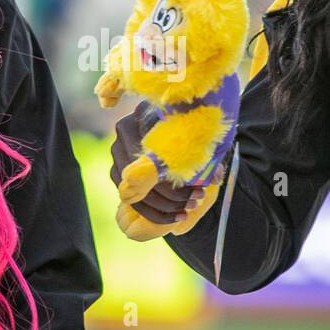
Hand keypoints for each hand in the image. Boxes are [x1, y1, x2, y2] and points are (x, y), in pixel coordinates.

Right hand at [110, 100, 205, 225]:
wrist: (172, 133)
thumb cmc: (189, 132)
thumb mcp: (201, 137)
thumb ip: (210, 155)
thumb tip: (214, 177)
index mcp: (145, 113)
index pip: (156, 150)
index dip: (178, 176)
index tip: (200, 189)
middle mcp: (125, 130)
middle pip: (143, 172)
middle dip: (172, 195)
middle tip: (195, 202)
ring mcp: (116, 152)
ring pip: (134, 190)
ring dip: (164, 206)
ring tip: (188, 210)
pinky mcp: (115, 172)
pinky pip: (130, 199)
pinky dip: (155, 213)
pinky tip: (176, 217)